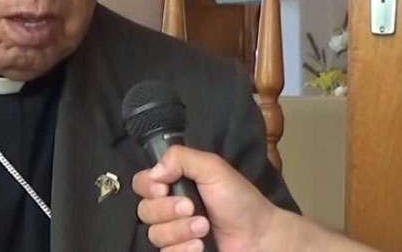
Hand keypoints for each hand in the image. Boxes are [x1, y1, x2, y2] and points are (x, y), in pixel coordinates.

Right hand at [131, 146, 376, 251]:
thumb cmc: (239, 200)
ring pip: (154, 234)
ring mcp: (173, 233)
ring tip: (205, 228)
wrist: (260, 236)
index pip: (141, 183)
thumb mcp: (213, 168)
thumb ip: (181, 158)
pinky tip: (201, 246)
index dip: (148, 187)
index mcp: (173, 184)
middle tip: (193, 208)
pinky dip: (183, 249)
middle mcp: (168, 209)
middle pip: (144, 210)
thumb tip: (154, 171)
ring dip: (180, 230)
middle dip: (168, 210)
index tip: (164, 188)